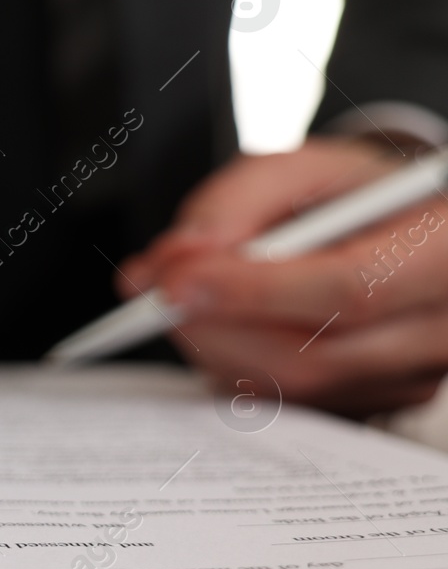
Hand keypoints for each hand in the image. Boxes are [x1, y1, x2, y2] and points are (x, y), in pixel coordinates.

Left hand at [119, 137, 446, 416]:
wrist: (402, 231)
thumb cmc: (354, 194)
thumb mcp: (304, 167)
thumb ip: (239, 199)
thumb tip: (182, 255)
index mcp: (444, 251)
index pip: (349, 290)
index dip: (252, 292)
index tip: (174, 283)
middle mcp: (441, 326)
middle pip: (314, 355)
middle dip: (214, 326)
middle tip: (150, 293)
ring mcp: (414, 375)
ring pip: (294, 385)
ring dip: (214, 346)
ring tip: (176, 297)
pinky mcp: (375, 401)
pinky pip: (288, 400)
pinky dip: (234, 363)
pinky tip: (215, 323)